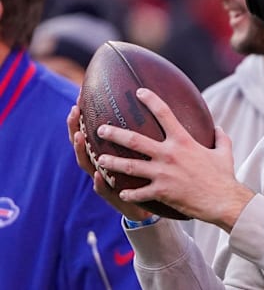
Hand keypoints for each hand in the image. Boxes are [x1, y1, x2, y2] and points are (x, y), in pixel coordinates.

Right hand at [67, 102, 151, 220]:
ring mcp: (104, 180)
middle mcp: (101, 164)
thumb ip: (142, 134)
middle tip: (75, 111)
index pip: (91, 130)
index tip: (80, 96)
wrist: (149, 206)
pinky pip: (104, 189)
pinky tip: (98, 174)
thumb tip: (149, 103)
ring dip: (82, 150)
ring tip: (79, 136)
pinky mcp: (113, 197)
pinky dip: (99, 182)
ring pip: (88, 164)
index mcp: (107, 152)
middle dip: (76, 126)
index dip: (85, 115)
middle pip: (82, 144)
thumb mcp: (142, 153)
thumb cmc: (145, 176)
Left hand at [93, 88, 253, 231]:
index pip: (164, 114)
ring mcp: (163, 174)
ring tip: (99, 159)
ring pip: (130, 166)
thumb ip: (220, 138)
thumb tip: (218, 128)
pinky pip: (139, 192)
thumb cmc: (223, 176)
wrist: (222, 200)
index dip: (151, 100)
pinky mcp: (161, 191)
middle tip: (101, 129)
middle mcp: (169, 154)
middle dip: (115, 133)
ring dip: (112, 163)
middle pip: (135, 140)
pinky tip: (121, 192)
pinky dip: (128, 193)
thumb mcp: (224, 152)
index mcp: (183, 141)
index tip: (139, 92)